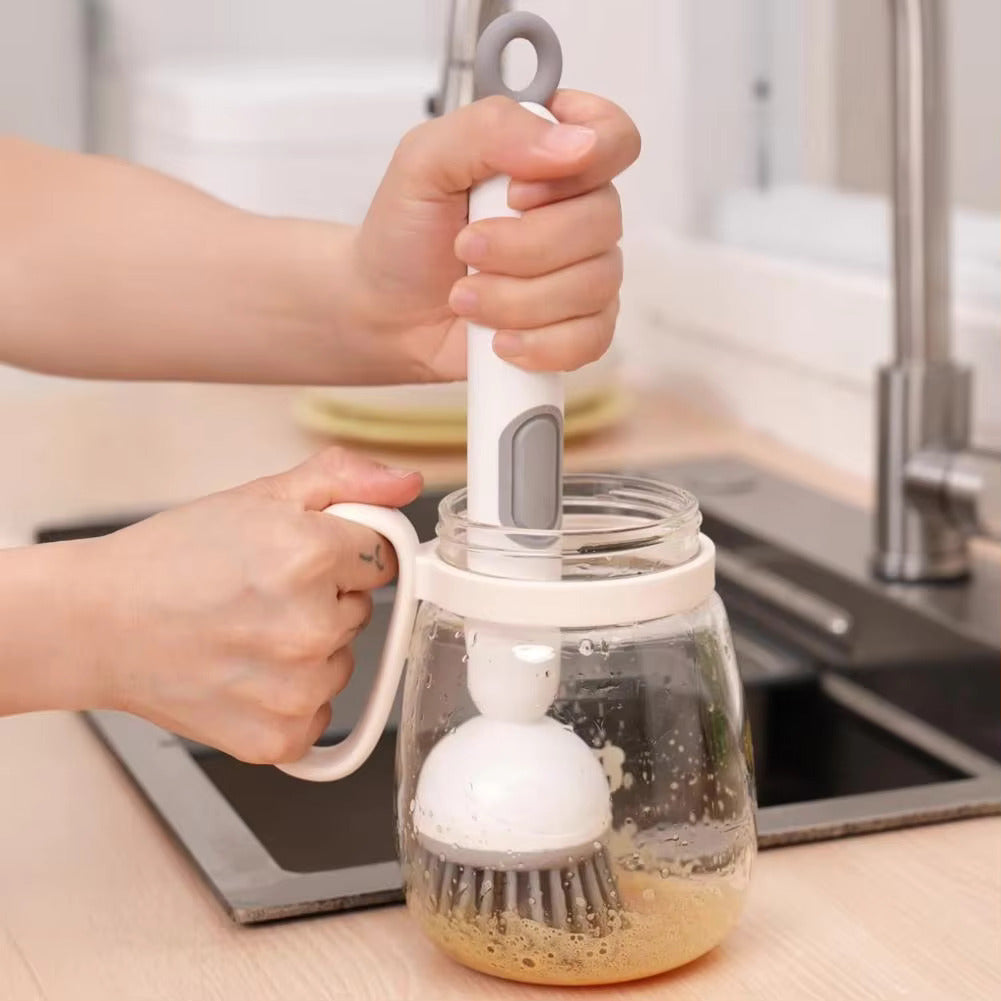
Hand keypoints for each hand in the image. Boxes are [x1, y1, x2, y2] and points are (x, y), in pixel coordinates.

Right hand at [83, 449, 420, 762]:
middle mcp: (310, 627)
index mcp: (310, 555)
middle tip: (260, 593)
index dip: (342, 552)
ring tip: (245, 633)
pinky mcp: (280, 737)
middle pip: (361, 609)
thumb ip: (344, 479)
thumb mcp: (260, 495)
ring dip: (309, 650)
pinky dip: (290, 698)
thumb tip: (404, 483)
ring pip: (342, 661)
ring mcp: (296, 689)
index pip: (382, 556)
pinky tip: (245, 674)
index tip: (301, 558)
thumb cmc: (170, 560)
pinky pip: (319, 712)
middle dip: (324, 598)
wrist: (98, 624)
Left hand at [347, 91, 639, 382]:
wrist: (386, 314)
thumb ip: (493, 129)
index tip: (518, 190)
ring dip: (518, 299)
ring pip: (594, 285)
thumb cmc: (405, 236)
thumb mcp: (424, 161)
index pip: (615, 136)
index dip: (584, 163)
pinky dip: (540, 345)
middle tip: (465, 249)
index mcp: (549, 152)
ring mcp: (584, 271)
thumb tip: (576, 143)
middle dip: (524, 246)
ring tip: (466, 298)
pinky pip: (592, 338)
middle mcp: (576, 209)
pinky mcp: (579, 327)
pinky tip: (500, 341)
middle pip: (604, 220)